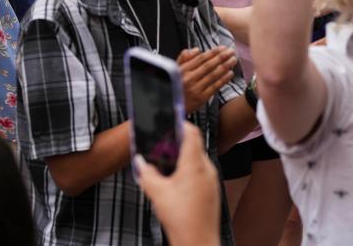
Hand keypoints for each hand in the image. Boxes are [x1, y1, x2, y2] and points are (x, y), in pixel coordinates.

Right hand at [134, 124, 220, 245]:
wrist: (198, 243)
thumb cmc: (181, 219)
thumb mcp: (157, 193)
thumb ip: (147, 173)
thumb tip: (140, 162)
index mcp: (195, 164)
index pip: (192, 133)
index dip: (180, 123)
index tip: (169, 120)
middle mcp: (207, 169)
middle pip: (193, 146)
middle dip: (177, 144)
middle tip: (161, 146)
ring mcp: (212, 181)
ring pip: (197, 160)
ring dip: (182, 158)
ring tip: (165, 166)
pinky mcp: (212, 191)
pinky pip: (201, 172)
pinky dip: (188, 171)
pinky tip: (175, 183)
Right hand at [177, 45, 236, 112]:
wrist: (171, 106)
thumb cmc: (174, 85)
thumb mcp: (174, 70)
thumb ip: (183, 58)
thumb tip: (197, 50)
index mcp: (182, 70)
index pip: (200, 59)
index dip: (213, 53)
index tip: (222, 48)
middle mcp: (189, 79)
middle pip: (208, 66)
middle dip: (221, 57)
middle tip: (231, 51)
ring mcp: (196, 89)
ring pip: (213, 75)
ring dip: (225, 67)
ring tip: (233, 60)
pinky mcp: (202, 98)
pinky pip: (215, 86)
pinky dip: (223, 79)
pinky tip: (230, 73)